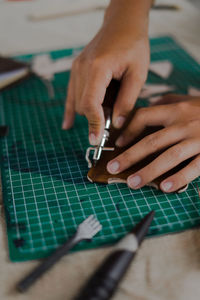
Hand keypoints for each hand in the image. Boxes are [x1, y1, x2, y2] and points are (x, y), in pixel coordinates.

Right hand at [62, 0, 150, 144]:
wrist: (122, 24)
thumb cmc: (133, 45)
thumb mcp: (137, 74)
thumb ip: (127, 101)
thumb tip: (116, 124)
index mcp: (98, 68)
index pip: (90, 103)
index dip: (94, 124)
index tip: (96, 140)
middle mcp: (81, 68)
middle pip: (83, 105)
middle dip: (98, 117)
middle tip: (116, 116)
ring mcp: (76, 68)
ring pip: (78, 102)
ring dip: (93, 110)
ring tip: (110, 104)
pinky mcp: (76, 70)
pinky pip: (71, 95)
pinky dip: (72, 110)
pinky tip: (67, 125)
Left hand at [107, 95, 199, 192]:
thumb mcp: (187, 99)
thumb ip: (167, 102)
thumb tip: (146, 108)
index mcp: (175, 110)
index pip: (144, 117)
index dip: (128, 130)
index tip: (118, 143)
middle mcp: (183, 124)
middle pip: (151, 141)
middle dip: (130, 156)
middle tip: (113, 168)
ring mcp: (198, 140)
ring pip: (169, 157)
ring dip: (149, 171)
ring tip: (132, 183)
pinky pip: (194, 168)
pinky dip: (179, 178)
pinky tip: (165, 188)